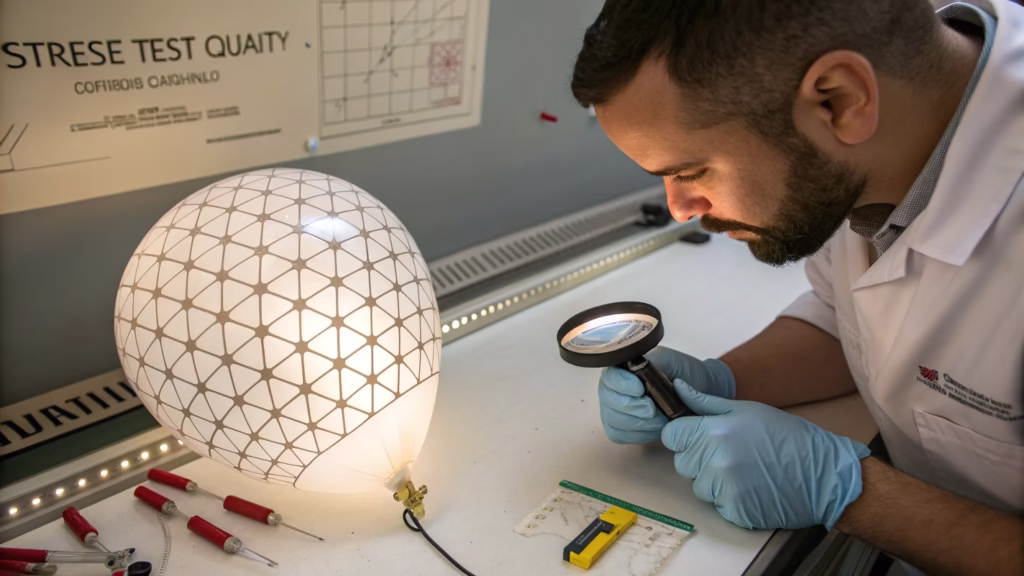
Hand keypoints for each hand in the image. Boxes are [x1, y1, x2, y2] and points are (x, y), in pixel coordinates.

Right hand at [598, 346, 735, 443]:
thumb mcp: (671, 360)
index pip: (610, 377)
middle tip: (653, 409)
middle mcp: (613, 388)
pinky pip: (619, 435)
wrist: (699, 391)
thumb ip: (654, 361)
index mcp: (622, 368)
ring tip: (660, 419)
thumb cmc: (684, 373)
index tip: (641, 389)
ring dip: (639, 423)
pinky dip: (638, 435)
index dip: (622, 385)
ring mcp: (614, 409)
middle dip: (632, 407)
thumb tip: (636, 367)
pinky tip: (654, 429)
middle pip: (608, 401)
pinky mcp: (620, 429)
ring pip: (613, 420)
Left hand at [662, 379, 869, 530]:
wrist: (825, 475)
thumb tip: (678, 388)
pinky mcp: (735, 511)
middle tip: (732, 453)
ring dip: (714, 481)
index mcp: (716, 430)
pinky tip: (752, 488)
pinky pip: (717, 505)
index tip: (699, 436)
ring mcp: (725, 488)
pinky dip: (730, 500)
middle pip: (682, 462)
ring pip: (698, 486)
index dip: (683, 435)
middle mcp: (716, 460)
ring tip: (746, 471)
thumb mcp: (747, 410)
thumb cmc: (788, 438)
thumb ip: (707, 403)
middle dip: (700, 458)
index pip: (672, 435)